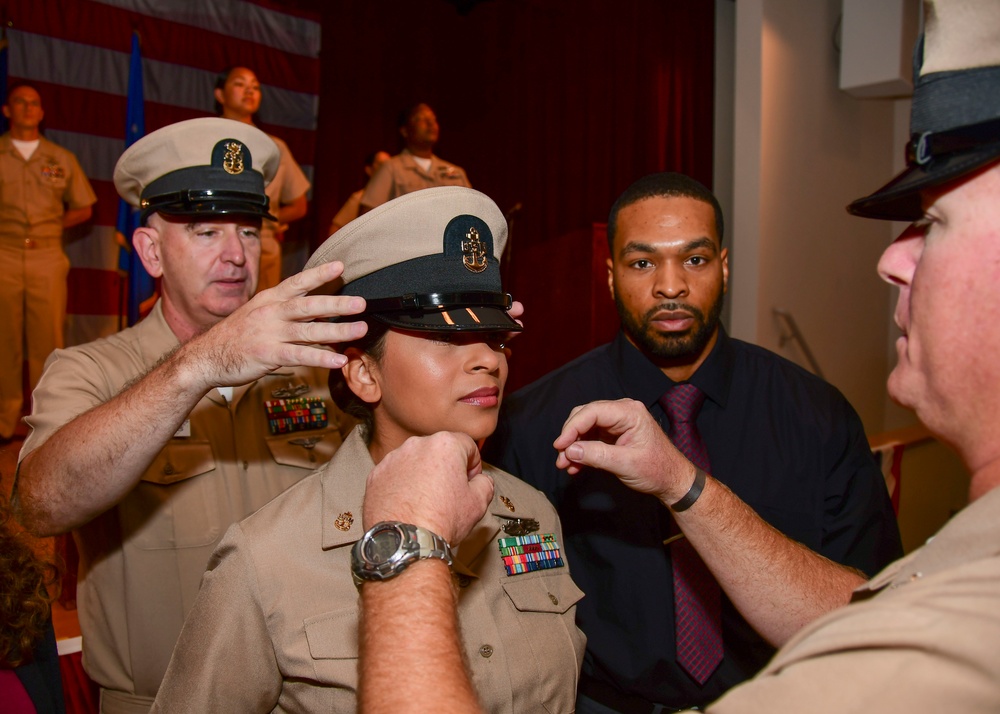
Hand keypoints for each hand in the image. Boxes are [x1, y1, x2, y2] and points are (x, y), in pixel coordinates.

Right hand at [179, 261, 368, 390]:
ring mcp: (269, 334)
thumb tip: (319, 311)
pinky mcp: (267, 354)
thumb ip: (286, 310)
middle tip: (361, 302)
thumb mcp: (259, 313)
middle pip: (309, 306)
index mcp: (270, 299)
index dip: (319, 274)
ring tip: (360, 330)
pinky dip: (320, 357)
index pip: (298, 283)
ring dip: (337, 331)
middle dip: (337, 304)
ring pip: (309, 331)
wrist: (206, 356)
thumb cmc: (238, 335)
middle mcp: (271, 313)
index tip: (340, 266)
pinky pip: (299, 356)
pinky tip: (338, 359)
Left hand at [363, 432, 494, 544]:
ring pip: (415, 461)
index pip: (467, 445)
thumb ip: (485, 483)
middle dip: (446, 468)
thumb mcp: (479, 503)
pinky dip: (402, 485)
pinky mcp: (376, 475)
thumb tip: (480, 481)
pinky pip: (395, 474)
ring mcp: (393, 459)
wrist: (406, 542)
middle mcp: (416, 445)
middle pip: (439, 451)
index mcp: (445, 445)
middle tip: (449, 494)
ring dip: (423, 475)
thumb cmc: (440, 521)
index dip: (473, 465)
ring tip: (427, 502)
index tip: (470, 481)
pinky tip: (409, 504)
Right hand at [552, 398, 695, 503]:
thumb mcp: (626, 464)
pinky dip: (582, 451)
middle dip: (571, 437)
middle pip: (585, 416)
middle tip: (561, 457)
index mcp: (629, 412)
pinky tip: (575, 466)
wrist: (672, 481)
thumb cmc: (658, 470)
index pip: (592, 412)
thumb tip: (570, 450)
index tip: (560, 446)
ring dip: (574, 446)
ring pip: (585, 427)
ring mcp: (617, 422)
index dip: (572, 428)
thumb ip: (597, 455)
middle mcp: (622, 412)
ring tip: (565, 465)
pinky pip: (591, 437)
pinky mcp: (614, 434)